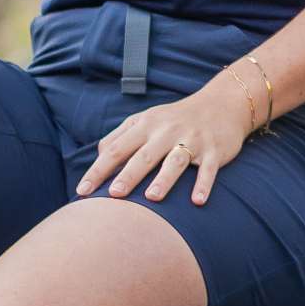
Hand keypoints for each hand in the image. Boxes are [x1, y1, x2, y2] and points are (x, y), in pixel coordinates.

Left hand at [74, 77, 254, 205]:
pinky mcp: (214, 150)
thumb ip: (120, 136)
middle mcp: (166, 132)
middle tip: (113, 195)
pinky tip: (197, 201)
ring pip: (175, 160)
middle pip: (143, 156)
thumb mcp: (145, 121)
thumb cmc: (175, 118)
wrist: (221, 104)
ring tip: (152, 199)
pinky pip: (208, 169)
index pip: (115, 149)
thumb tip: (98, 156)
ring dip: (164, 179)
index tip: (82, 191)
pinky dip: (203, 184)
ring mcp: (191, 141)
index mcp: (145, 126)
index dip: (98, 170)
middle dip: (128, 175)